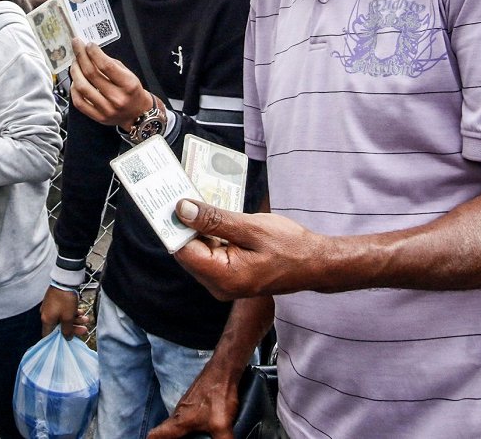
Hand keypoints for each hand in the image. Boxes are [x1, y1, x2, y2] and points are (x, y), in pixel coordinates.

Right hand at [40, 286, 88, 338]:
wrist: (65, 280)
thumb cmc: (65, 299)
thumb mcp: (68, 317)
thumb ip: (67, 330)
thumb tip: (67, 338)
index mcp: (46, 320)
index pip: (48, 336)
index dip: (58, 340)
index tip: (67, 341)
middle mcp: (46, 314)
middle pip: (59, 327)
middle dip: (73, 328)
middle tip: (84, 329)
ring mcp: (51, 307)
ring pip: (63, 318)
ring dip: (75, 320)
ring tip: (85, 319)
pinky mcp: (56, 301)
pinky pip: (63, 311)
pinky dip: (72, 313)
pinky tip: (80, 312)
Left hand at [68, 39, 152, 128]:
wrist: (137, 114)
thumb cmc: (132, 92)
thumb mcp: (129, 74)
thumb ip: (111, 64)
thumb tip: (91, 52)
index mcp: (128, 85)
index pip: (106, 65)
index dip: (94, 53)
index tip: (88, 45)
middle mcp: (117, 98)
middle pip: (91, 74)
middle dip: (81, 56)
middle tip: (76, 46)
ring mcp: (106, 109)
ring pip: (82, 87)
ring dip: (75, 71)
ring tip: (74, 63)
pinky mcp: (98, 117)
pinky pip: (79, 102)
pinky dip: (73, 89)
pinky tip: (75, 80)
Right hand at [148, 360, 240, 438]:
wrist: (222, 371)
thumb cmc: (218, 396)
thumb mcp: (222, 424)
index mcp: (179, 422)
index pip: (156, 435)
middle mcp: (177, 414)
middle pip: (164, 430)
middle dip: (164, 438)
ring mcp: (185, 405)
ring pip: (174, 423)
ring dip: (175, 433)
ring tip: (184, 438)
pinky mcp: (193, 400)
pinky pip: (183, 417)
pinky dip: (185, 426)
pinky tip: (198, 427)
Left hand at [173, 199, 325, 298]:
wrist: (315, 263)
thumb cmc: (290, 247)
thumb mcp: (251, 227)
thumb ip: (215, 220)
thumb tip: (182, 210)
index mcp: (224, 277)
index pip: (183, 250)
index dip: (173, 225)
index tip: (165, 200)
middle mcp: (219, 286)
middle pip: (187, 252)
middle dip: (182, 224)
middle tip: (176, 193)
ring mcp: (223, 283)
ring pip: (197, 251)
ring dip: (194, 227)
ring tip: (190, 200)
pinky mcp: (228, 275)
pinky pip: (209, 253)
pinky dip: (207, 234)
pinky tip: (208, 215)